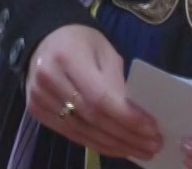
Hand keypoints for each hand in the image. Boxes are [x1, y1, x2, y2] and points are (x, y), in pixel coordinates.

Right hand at [25, 25, 163, 162]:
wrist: (44, 41)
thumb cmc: (81, 42)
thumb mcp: (106, 52)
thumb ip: (118, 82)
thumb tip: (136, 116)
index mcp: (67, 57)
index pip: (100, 97)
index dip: (127, 117)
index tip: (152, 128)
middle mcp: (49, 80)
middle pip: (93, 118)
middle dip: (127, 135)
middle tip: (154, 145)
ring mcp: (40, 98)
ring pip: (83, 132)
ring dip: (116, 145)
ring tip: (142, 151)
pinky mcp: (38, 112)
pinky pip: (73, 135)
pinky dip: (99, 144)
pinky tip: (119, 148)